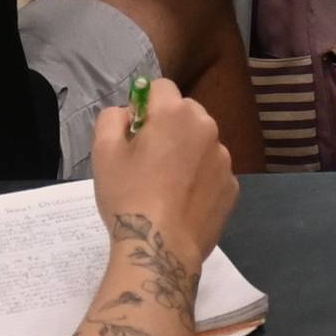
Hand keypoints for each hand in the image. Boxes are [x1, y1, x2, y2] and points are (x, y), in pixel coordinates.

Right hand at [91, 85, 237, 270]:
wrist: (161, 247)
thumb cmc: (128, 196)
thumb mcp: (103, 152)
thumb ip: (111, 118)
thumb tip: (128, 112)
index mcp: (175, 113)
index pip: (160, 87)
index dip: (144, 105)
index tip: (134, 133)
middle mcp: (207, 128)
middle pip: (186, 113)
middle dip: (168, 126)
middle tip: (148, 160)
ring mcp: (224, 158)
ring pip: (202, 142)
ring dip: (186, 152)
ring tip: (165, 186)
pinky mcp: (232, 186)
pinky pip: (212, 171)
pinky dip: (200, 180)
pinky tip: (182, 203)